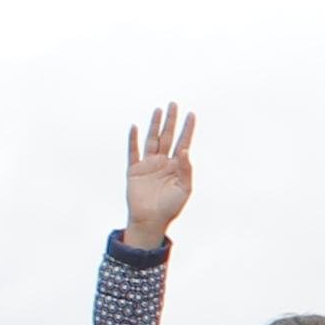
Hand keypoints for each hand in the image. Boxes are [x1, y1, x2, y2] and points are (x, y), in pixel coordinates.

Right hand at [121, 106, 195, 243]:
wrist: (151, 220)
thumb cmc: (170, 207)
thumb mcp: (184, 189)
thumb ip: (186, 169)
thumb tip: (185, 150)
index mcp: (176, 166)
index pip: (183, 143)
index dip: (187, 129)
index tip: (192, 114)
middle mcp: (163, 162)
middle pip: (167, 136)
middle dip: (171, 121)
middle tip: (174, 104)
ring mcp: (148, 164)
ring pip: (152, 140)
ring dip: (154, 125)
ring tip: (158, 110)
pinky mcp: (134, 170)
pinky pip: (133, 152)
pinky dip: (133, 140)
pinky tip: (135, 127)